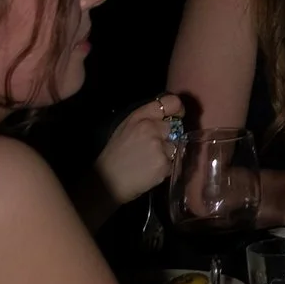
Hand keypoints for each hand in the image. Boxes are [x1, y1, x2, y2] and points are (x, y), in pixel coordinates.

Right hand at [92, 95, 185, 217]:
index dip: (177, 108)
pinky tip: (150, 171)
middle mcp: (151, 128)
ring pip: (174, 146)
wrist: (107, 182)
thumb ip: (146, 120)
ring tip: (148, 161)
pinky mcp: (164, 163)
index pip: (170, 102)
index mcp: (140, 116)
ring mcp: (159, 146)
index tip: (177, 115)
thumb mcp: (125, 128)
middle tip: (152, 148)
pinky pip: (173, 163)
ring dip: (166, 154)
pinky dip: (165, 168)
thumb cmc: (114, 155)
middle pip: (173, 127)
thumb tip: (166, 118)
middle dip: (166, 137)